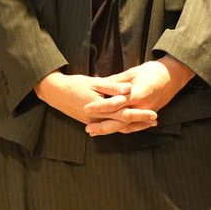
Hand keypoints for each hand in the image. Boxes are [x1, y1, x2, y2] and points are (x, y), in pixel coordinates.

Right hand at [33, 71, 153, 126]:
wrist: (55, 93)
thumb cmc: (75, 84)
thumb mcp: (94, 82)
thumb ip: (112, 87)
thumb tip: (129, 89)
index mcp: (100, 109)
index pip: (125, 114)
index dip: (140, 115)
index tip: (154, 114)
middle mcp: (98, 119)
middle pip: (123, 124)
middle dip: (140, 123)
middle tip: (155, 120)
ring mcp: (94, 122)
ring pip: (117, 128)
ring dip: (132, 126)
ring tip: (146, 124)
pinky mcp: (91, 122)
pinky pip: (109, 127)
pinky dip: (120, 126)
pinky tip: (128, 124)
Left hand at [83, 57, 193, 135]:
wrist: (173, 76)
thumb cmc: (152, 71)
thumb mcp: (132, 72)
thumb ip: (115, 81)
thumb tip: (98, 82)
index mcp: (136, 94)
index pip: (114, 103)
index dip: (99, 106)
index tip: (86, 108)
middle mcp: (141, 107)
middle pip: (119, 120)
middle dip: (103, 126)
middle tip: (88, 130)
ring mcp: (146, 113)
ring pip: (126, 126)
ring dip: (110, 130)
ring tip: (95, 132)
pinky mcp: (148, 115)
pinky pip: (134, 126)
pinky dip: (123, 129)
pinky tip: (112, 130)